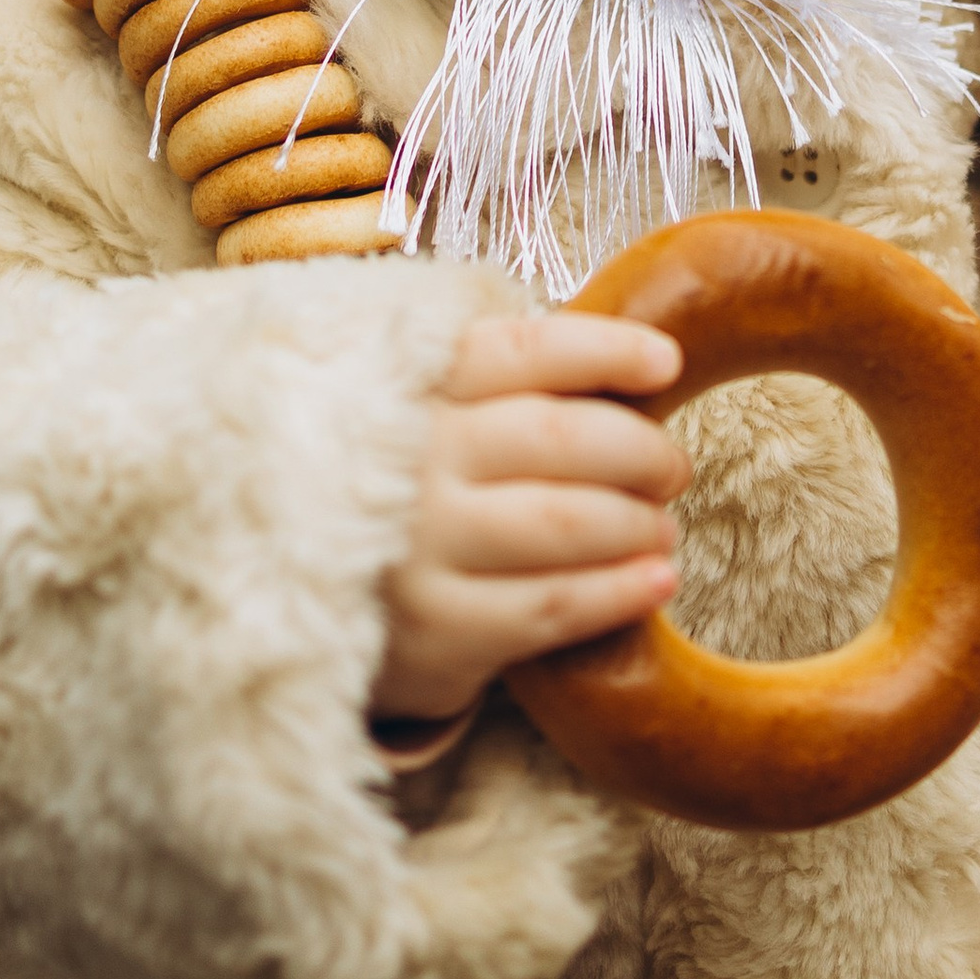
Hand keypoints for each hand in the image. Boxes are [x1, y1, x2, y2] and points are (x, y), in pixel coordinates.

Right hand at [376, 311, 687, 726]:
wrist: (306, 600)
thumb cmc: (401, 491)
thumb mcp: (425, 418)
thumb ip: (505, 386)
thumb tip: (642, 364)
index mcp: (411, 388)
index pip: (525, 351)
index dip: (606, 350)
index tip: (667, 362)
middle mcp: (411, 459)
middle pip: (560, 437)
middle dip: (640, 451)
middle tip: (673, 469)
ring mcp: (420, 546)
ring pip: (567, 522)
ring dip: (636, 524)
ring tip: (661, 529)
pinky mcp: (435, 628)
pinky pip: (553, 604)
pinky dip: (619, 591)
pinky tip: (655, 582)